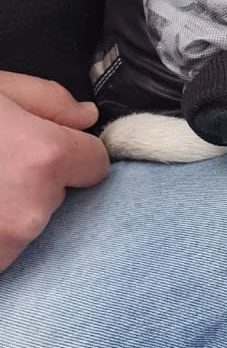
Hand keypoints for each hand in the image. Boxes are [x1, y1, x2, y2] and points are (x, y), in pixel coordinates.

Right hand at [0, 72, 108, 271]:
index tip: (42, 147)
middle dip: (35, 181)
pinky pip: (6, 248)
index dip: (71, 153)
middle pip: (60, 195)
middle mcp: (33, 209)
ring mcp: (7, 246)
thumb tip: (87, 117)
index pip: (97, 164)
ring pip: (31, 223)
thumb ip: (47, 99)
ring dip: (11, 210)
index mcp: (44, 158)